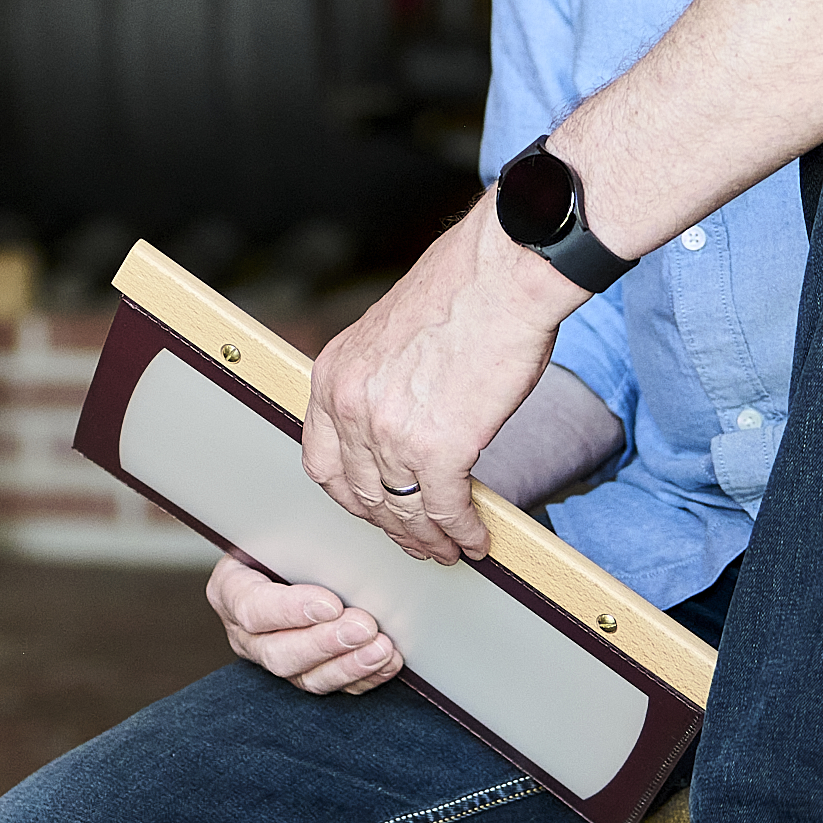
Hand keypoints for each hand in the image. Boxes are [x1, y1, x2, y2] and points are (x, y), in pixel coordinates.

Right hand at [206, 553, 404, 694]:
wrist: (286, 559)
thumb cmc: (281, 542)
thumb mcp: (276, 533)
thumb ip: (295, 542)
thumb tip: (334, 542)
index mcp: (230, 591)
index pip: (253, 609)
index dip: (292, 611)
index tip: (331, 604)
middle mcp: (246, 634)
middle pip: (278, 653)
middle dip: (326, 642)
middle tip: (362, 627)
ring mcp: (275, 658)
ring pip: (306, 678)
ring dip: (349, 665)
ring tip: (381, 648)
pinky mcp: (304, 674)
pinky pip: (333, 687)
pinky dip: (363, 677)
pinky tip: (386, 662)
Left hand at [301, 201, 584, 562]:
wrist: (500, 275)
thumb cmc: (458, 294)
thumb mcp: (386, 338)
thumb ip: (377, 384)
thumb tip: (396, 425)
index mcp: (332, 376)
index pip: (321, 461)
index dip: (349, 496)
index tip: (373, 510)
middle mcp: (349, 406)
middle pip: (361, 493)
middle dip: (391, 526)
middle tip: (417, 541)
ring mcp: (390, 431)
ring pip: (402, 509)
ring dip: (428, 538)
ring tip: (450, 548)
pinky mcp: (440, 448)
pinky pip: (445, 509)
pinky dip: (461, 531)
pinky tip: (477, 538)